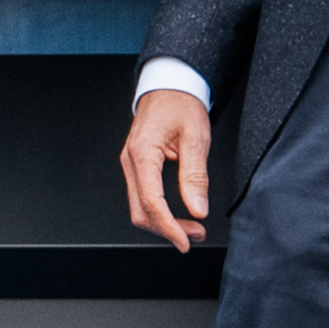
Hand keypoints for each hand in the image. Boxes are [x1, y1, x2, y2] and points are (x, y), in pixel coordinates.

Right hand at [116, 76, 213, 252]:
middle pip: (140, 211)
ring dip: (164, 222)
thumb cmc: (181, 104)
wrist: (169, 85)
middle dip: (168, 229)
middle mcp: (131, 161)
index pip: (151, 202)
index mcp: (142, 153)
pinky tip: (177, 213)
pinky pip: (142, 196)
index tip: (186, 242)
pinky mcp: (137, 165)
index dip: (169, 227)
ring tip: (192, 227)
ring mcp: (131, 164)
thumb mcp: (196, 138)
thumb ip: (195, 176)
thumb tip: (197, 209)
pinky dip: (159, 210)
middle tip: (196, 235)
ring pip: (139, 207)